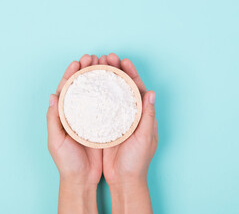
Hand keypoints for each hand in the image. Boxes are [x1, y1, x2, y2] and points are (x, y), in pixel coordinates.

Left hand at [46, 54, 102, 213]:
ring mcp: (91, 117)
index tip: (78, 61)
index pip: (66, 89)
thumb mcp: (56, 141)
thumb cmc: (66, 162)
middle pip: (82, 86)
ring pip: (95, 93)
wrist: (82, 179)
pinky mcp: (103, 124)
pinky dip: (111, 94)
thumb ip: (53, 119)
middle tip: (95, 58)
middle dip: (87, 70)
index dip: (71, 74)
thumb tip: (52, 96)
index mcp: (64, 114)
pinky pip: (107, 106)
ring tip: (106, 65)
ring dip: (100, 78)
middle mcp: (78, 113)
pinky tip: (117, 85)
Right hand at [102, 53, 157, 213]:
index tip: (122, 60)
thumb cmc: (137, 161)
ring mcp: (115, 118)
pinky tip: (87, 86)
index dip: (130, 72)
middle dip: (114, 70)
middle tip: (105, 57)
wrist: (124, 179)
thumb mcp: (145, 138)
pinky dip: (94, 95)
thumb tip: (151, 92)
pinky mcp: (104, 125)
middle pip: (121, 86)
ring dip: (103, 79)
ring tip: (94, 66)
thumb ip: (148, 115)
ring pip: (109, 94)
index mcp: (141, 114)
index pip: (136, 87)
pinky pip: (99, 106)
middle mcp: (128, 113)